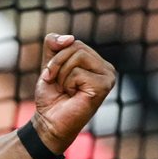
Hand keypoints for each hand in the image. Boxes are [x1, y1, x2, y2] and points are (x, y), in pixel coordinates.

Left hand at [32, 33, 116, 151]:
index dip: (55, 58)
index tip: (52, 75)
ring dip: (61, 75)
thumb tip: (70, 38)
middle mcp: (106, 67)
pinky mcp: (104, 86)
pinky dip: (68, 84)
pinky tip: (73, 95)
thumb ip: (54, 45)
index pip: (72, 42)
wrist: (49, 120)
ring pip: (76, 57)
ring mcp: (108, 76)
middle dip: (57, 65)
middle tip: (58, 84)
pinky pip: (77, 72)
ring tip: (67, 90)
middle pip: (74, 47)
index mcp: (96, 61)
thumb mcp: (49, 64)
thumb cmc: (51, 95)